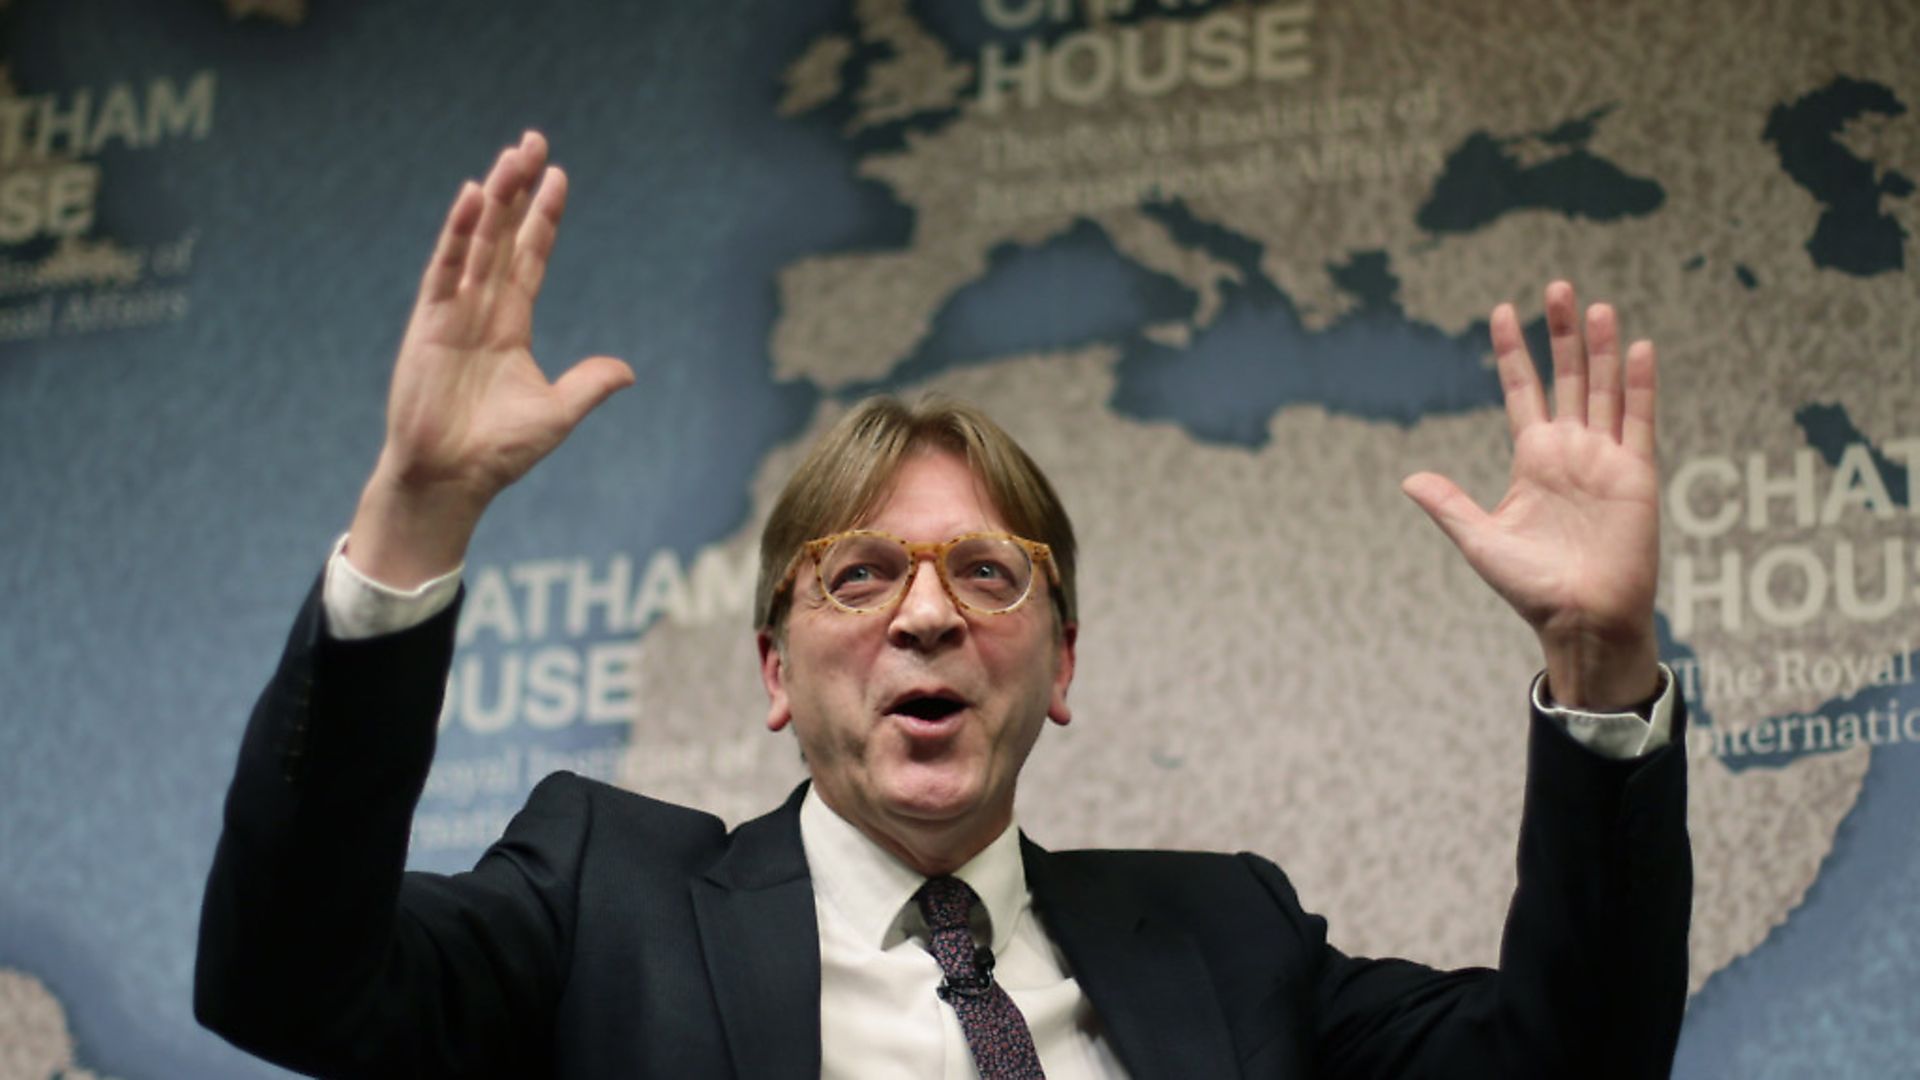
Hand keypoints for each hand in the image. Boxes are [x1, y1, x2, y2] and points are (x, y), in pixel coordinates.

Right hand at [346, 131, 634, 586]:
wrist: (451, 479)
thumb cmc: (498, 452)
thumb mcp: (556, 413)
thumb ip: (588, 385)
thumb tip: (628, 370)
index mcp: (512, 325)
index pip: (532, 257)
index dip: (545, 217)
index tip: (559, 177)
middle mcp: (483, 309)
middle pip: (505, 236)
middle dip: (519, 190)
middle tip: (533, 141)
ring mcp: (454, 312)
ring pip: (478, 242)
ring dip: (495, 198)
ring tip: (511, 156)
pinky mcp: (429, 323)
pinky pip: (446, 268)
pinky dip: (459, 233)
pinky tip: (474, 198)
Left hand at [1401, 282, 1659, 709]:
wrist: (1580, 619)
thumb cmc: (1532, 587)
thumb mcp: (1480, 540)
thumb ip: (1449, 504)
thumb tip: (1408, 478)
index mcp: (1532, 459)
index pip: (1521, 391)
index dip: (1513, 352)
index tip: (1501, 310)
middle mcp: (1570, 451)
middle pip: (1567, 378)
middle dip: (1561, 334)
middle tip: (1557, 286)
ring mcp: (1604, 459)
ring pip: (1603, 390)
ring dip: (1599, 349)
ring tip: (1595, 306)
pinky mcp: (1635, 475)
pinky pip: (1638, 422)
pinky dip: (1638, 386)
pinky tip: (1636, 349)